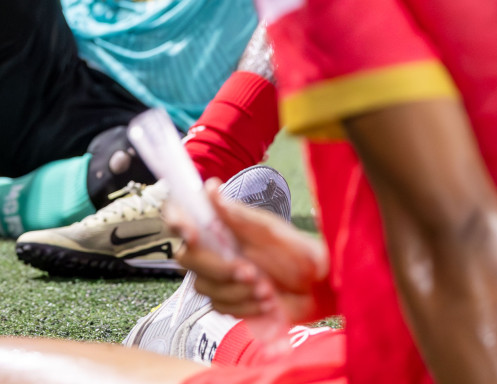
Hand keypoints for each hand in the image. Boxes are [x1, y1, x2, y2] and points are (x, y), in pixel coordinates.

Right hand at [166, 181, 328, 332]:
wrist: (320, 289)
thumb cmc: (299, 253)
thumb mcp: (272, 231)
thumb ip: (239, 215)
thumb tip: (211, 188)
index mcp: (219, 226)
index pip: (180, 216)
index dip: (176, 221)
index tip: (191, 234)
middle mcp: (212, 249)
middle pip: (187, 259)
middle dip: (219, 268)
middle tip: (252, 272)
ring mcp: (218, 277)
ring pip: (203, 286)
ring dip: (236, 291)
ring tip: (268, 290)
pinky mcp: (227, 301)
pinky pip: (219, 308)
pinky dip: (244, 307)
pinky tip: (266, 302)